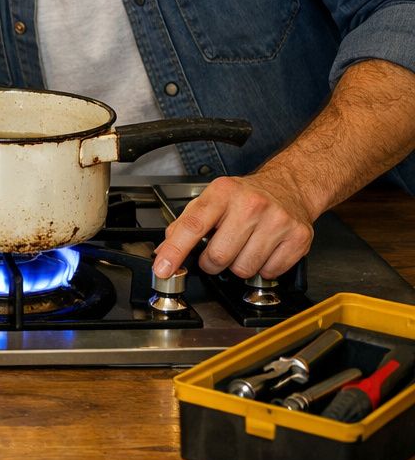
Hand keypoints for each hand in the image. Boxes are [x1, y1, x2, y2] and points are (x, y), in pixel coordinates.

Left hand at [151, 171, 315, 280]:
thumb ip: (185, 224)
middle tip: (218, 251)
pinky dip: (262, 269)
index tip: (162, 268)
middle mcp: (251, 205)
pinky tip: (263, 250)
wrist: (289, 187)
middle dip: (212, 262)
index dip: (174, 251)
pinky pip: (269, 273)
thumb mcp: (212, 199)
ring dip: (238, 266)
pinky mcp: (298, 238)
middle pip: (218, 256)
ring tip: (244, 247)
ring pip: (243, 269)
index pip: (192, 225)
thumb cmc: (246, 196)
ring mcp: (277, 221)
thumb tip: (164, 251)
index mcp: (223, 192)